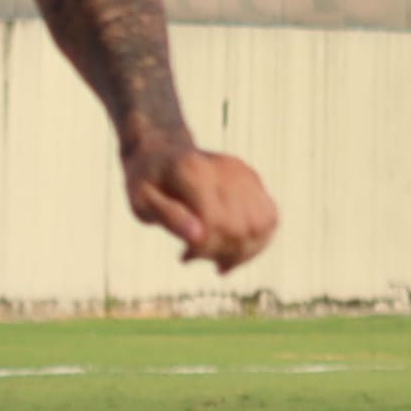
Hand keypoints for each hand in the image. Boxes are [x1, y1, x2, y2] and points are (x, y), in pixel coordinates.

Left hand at [129, 140, 276, 272]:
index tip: (184, 256)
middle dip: (222, 253)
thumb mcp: (141, 200)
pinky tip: (233, 250)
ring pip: (262, 226)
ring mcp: (243, 173)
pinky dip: (256, 242)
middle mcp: (225, 169)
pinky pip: (270, 218)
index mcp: (192, 172)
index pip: (215, 221)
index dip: (204, 248)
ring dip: (243, 253)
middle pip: (241, 227)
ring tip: (218, 259)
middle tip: (196, 256)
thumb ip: (169, 217)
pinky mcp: (253, 179)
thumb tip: (198, 237)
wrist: (162, 152)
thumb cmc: (147, 181)